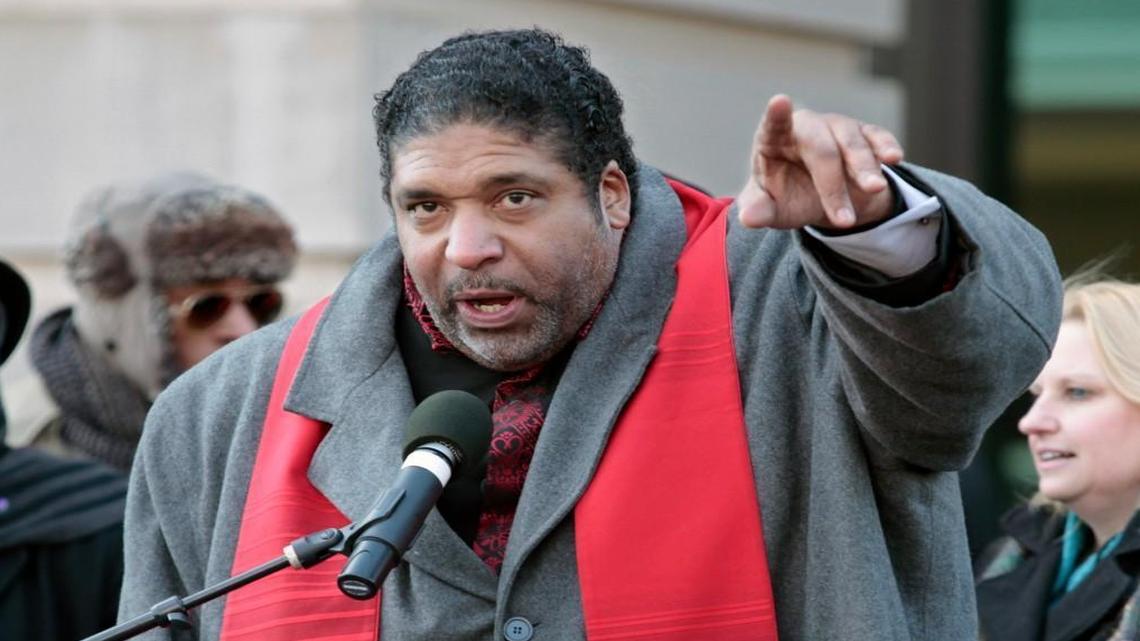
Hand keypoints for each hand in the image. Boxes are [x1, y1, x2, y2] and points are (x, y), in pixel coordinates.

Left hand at [736, 94, 903, 229]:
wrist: (821, 196)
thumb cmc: (787, 195)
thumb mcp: (772, 207)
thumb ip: (759, 210)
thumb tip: (748, 218)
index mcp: (774, 139)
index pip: (773, 125)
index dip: (777, 115)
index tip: (779, 102)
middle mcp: (807, 127)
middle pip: (821, 148)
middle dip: (833, 184)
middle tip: (843, 220)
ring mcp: (838, 127)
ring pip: (852, 142)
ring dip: (864, 169)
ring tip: (873, 190)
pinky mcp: (865, 134)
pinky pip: (877, 137)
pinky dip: (886, 146)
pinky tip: (893, 158)